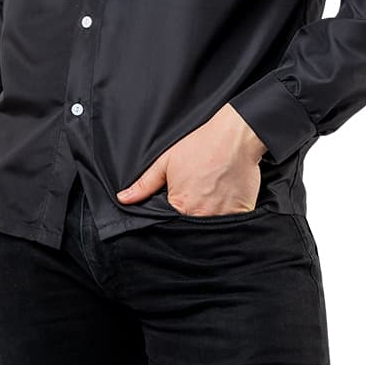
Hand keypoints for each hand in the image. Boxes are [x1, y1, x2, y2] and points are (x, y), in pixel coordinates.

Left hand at [116, 103, 268, 215]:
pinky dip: (229, 217)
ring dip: (210, 219)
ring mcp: (224, 217)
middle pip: (192, 229)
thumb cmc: (201, 145)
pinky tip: (227, 198)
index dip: (172, 216)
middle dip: (191, 219)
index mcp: (181, 207)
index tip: (180, 203)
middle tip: (198, 197)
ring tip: (212, 197)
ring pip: (213, 229)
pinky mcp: (243, 213)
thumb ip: (144, 184)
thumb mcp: (166, 161)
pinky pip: (233, 225)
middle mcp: (202, 217)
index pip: (171, 224)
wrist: (235, 136)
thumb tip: (122, 199)